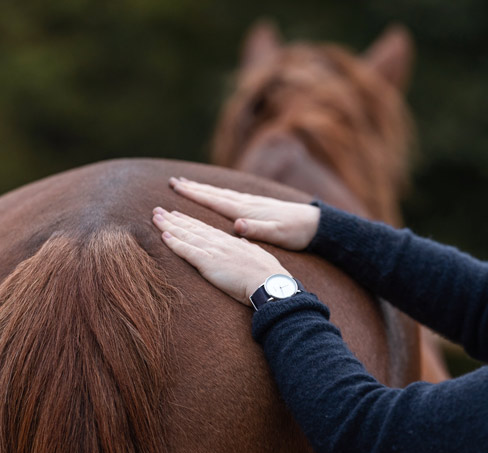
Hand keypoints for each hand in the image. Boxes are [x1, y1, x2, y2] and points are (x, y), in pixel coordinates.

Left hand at [152, 207, 289, 305]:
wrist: (269, 283)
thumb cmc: (267, 273)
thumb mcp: (258, 255)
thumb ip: (248, 247)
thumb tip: (242, 242)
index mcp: (230, 241)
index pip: (204, 228)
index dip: (189, 221)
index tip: (177, 214)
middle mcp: (219, 242)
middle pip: (191, 227)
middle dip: (173, 218)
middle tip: (158, 210)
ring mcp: (213, 250)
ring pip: (186, 235)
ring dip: (168, 226)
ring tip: (155, 217)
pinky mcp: (208, 262)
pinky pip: (187, 251)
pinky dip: (174, 243)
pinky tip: (163, 236)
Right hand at [169, 177, 319, 250]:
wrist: (314, 224)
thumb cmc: (295, 233)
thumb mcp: (277, 235)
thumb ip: (257, 230)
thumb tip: (237, 225)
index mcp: (246, 212)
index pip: (214, 201)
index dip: (195, 194)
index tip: (177, 187)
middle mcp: (246, 204)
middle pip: (214, 193)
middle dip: (193, 188)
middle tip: (173, 181)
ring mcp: (251, 203)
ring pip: (220, 193)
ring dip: (203, 189)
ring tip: (187, 184)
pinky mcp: (257, 206)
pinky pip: (230, 197)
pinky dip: (217, 193)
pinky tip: (215, 193)